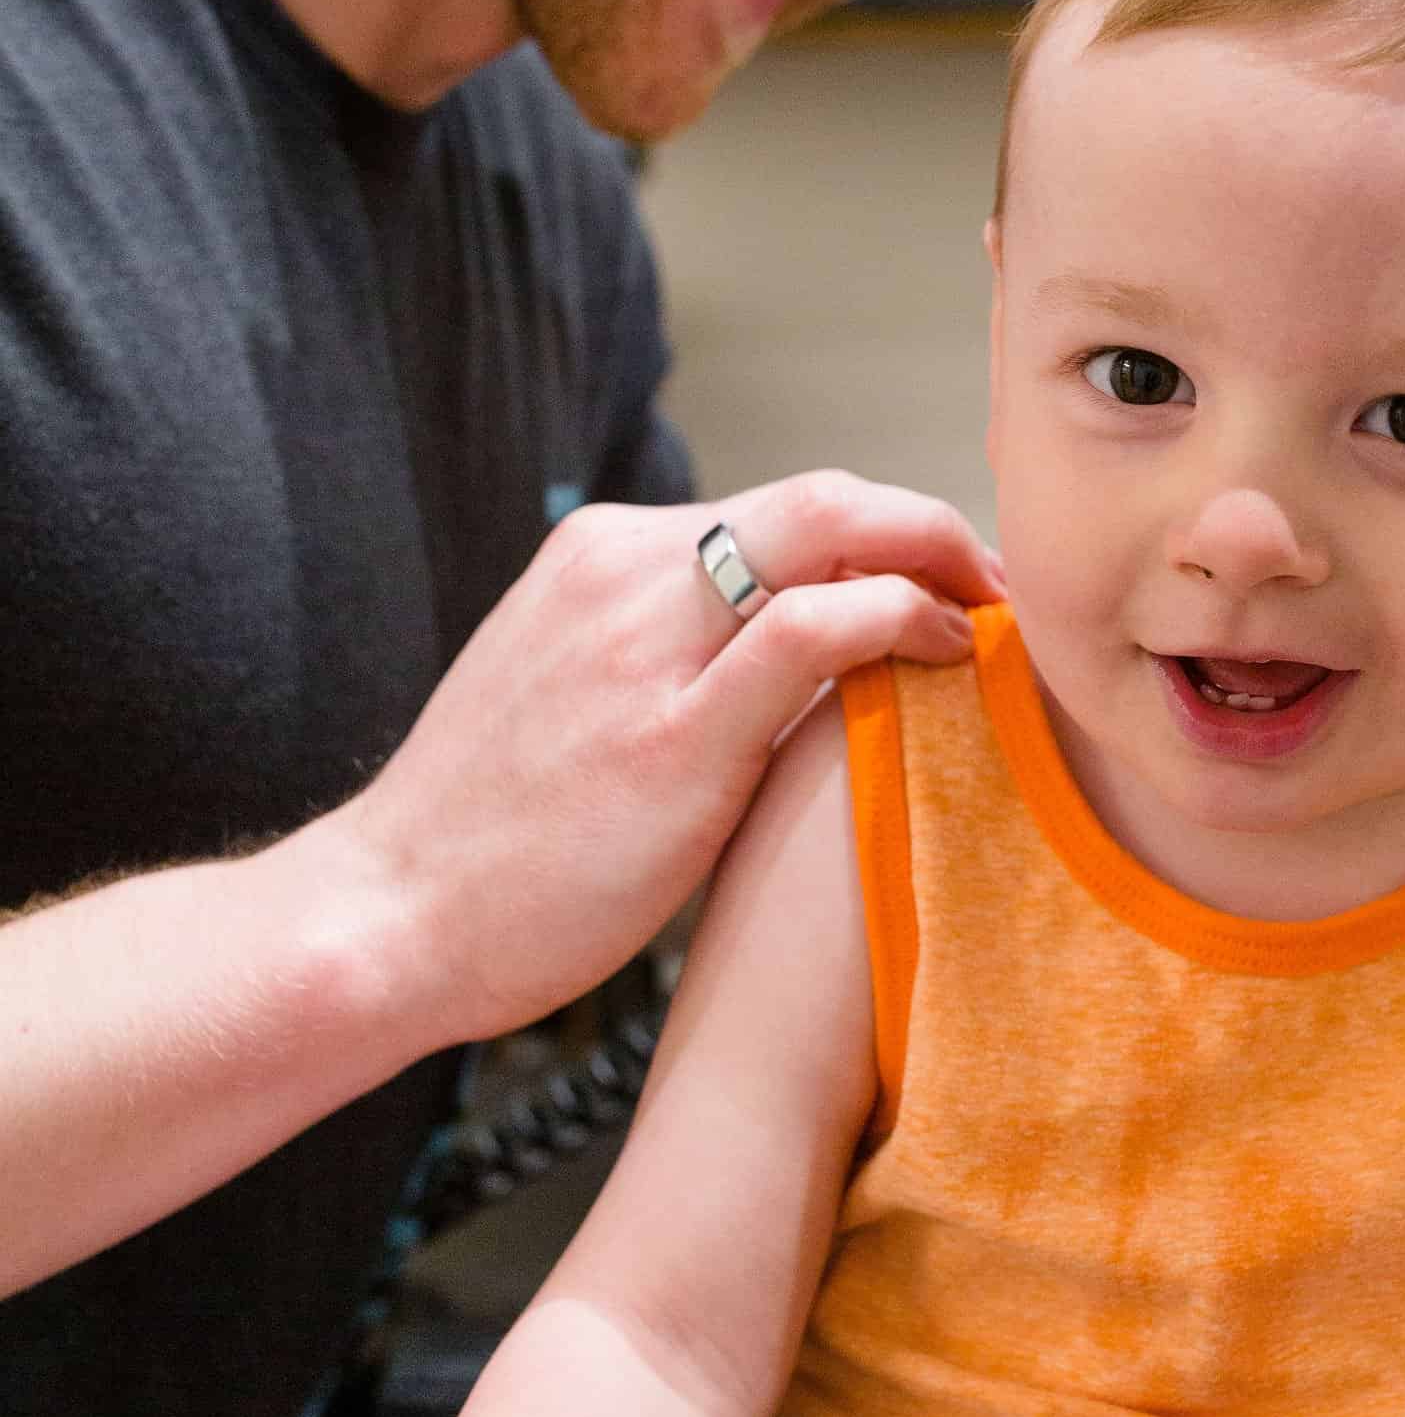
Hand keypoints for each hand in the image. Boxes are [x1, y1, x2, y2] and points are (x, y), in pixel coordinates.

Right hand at [339, 470, 997, 1044]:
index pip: (779, 509)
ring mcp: (644, 645)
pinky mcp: (670, 732)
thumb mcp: (575, 695)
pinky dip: (902, 619)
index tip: (950, 579)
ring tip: (998, 618)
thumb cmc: (491, 836)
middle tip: (1004, 586)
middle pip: (821, 499)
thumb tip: (787, 655)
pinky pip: (814, 630)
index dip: (885, 533)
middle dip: (932, 528)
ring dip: (939, 563)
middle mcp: (623, 571)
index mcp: (601, 556)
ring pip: (829, 534)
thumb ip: (669, 653)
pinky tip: (948, 652)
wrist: (389, 918)